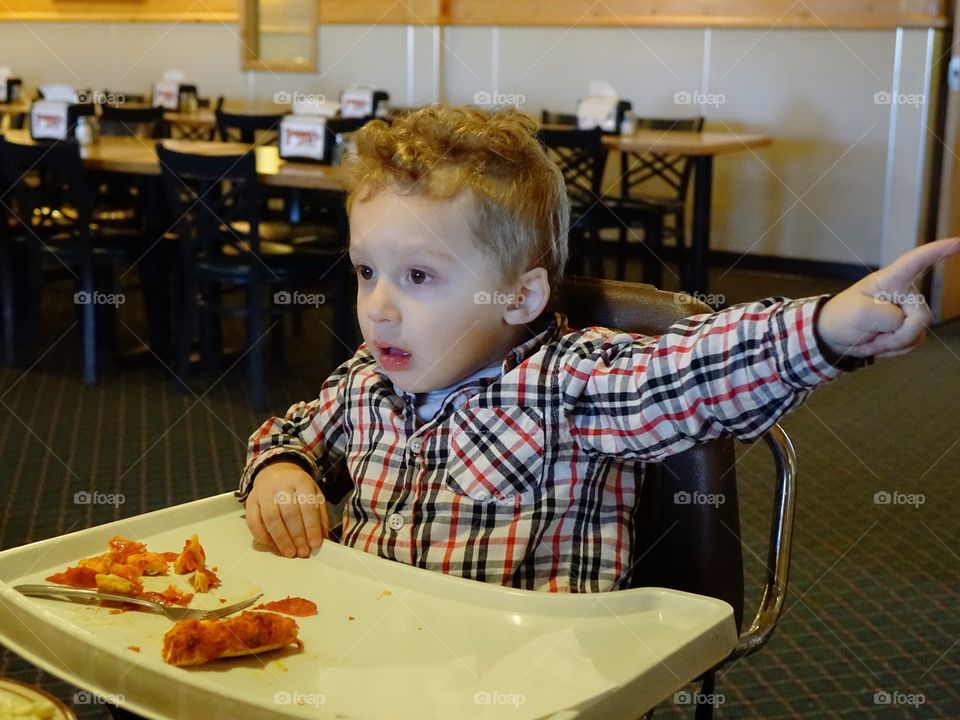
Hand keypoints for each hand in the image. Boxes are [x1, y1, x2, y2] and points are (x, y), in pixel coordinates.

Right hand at [244, 461, 328, 557]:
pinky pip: (254, 522)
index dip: (311, 527)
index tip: (315, 544)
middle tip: (303, 552)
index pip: (307, 505)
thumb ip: (320, 516)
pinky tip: (274, 546)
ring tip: (290, 552)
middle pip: (289, 513)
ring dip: (281, 539)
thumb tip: (323, 539)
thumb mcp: (314, 495)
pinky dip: (263, 537)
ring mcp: (263, 492)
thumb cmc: (298, 490)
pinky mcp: (250, 501)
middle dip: (297, 536)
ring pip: (270, 518)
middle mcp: (280, 484)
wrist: (276, 474)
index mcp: (300, 480)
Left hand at [818, 237, 959, 358]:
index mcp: (890, 280)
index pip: (916, 262)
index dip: (938, 251)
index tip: (957, 242)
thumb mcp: (858, 313)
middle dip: (898, 335)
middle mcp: (904, 293)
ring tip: (872, 339)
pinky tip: (879, 345)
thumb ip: (887, 316)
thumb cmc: (842, 316)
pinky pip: (914, 342)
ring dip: (894, 344)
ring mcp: (908, 311)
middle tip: (873, 339)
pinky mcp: (908, 327)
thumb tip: (905, 321)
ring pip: (919, 332)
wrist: (835, 336)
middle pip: (921, 316)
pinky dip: (895, 349)